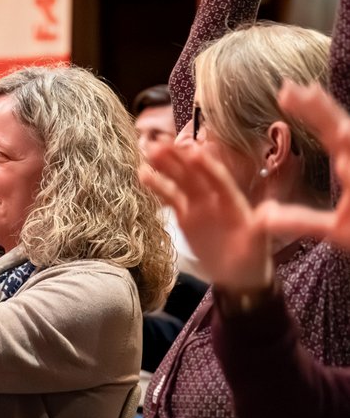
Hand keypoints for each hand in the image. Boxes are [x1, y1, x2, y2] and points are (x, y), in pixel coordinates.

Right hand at [140, 143, 272, 291]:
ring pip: (180, 181)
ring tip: (147, 151)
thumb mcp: (262, 241)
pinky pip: (170, 197)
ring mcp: (198, 205)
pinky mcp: (185, 215)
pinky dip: (157, 186)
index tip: (191, 150)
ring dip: (164, 166)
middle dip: (178, 158)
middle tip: (159, 143)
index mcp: (233, 200)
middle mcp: (214, 197)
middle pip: (194, 174)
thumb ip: (268, 225)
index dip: (205, 166)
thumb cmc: (253, 256)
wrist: (237, 274)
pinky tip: (143, 173)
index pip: (217, 179)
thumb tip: (273, 212)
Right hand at [256, 81, 349, 248]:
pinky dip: (340, 135)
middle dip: (318, 106)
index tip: (286, 92)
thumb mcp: (339, 232)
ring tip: (307, 97)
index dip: (311, 109)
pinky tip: (332, 132)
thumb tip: (262, 215)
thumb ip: (301, 220)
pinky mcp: (347, 182)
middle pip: (344, 126)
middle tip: (291, 88)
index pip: (335, 131)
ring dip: (328, 115)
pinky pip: (348, 149)